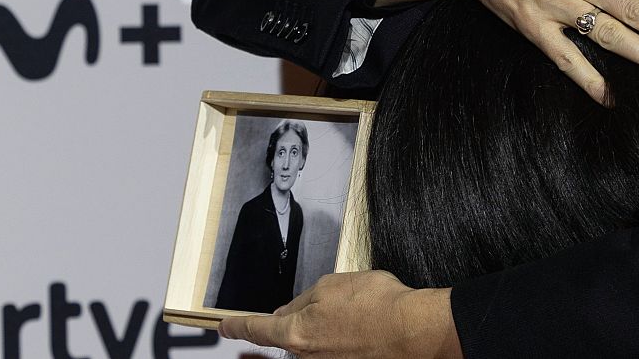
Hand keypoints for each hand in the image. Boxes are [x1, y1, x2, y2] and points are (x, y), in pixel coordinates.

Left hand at [218, 271, 460, 358]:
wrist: (413, 330)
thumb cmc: (376, 305)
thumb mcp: (332, 285)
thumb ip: (305, 298)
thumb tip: (293, 308)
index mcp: (296, 332)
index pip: (257, 329)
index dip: (238, 326)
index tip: (225, 326)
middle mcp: (307, 355)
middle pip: (289, 333)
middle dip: (300, 316)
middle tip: (328, 301)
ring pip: (314, 339)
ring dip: (327, 324)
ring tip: (356, 310)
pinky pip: (335, 346)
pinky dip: (343, 333)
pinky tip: (363, 323)